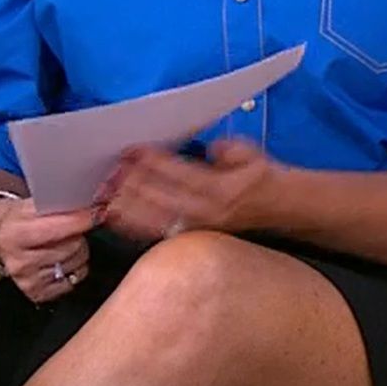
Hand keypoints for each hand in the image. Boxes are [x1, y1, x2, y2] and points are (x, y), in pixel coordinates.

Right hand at [0, 197, 96, 303]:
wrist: (1, 238)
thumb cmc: (20, 218)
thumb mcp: (32, 204)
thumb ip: (61, 204)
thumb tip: (97, 203)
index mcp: (14, 234)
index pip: (59, 227)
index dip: (82, 219)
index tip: (96, 211)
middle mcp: (19, 261)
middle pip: (72, 247)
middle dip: (77, 235)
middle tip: (68, 229)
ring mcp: (28, 281)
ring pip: (77, 264)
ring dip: (78, 252)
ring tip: (63, 244)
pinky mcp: (38, 294)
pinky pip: (74, 281)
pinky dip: (73, 270)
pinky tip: (60, 260)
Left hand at [98, 140, 289, 241]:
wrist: (279, 208)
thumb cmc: (260, 176)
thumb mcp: (250, 153)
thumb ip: (229, 149)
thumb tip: (211, 149)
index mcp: (221, 188)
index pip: (180, 173)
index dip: (154, 161)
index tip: (133, 149)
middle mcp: (207, 211)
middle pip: (162, 197)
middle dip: (135, 182)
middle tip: (112, 169)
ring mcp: (198, 227)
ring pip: (156, 219)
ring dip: (129, 205)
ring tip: (107, 193)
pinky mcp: (191, 236)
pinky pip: (157, 232)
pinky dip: (134, 225)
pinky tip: (116, 218)